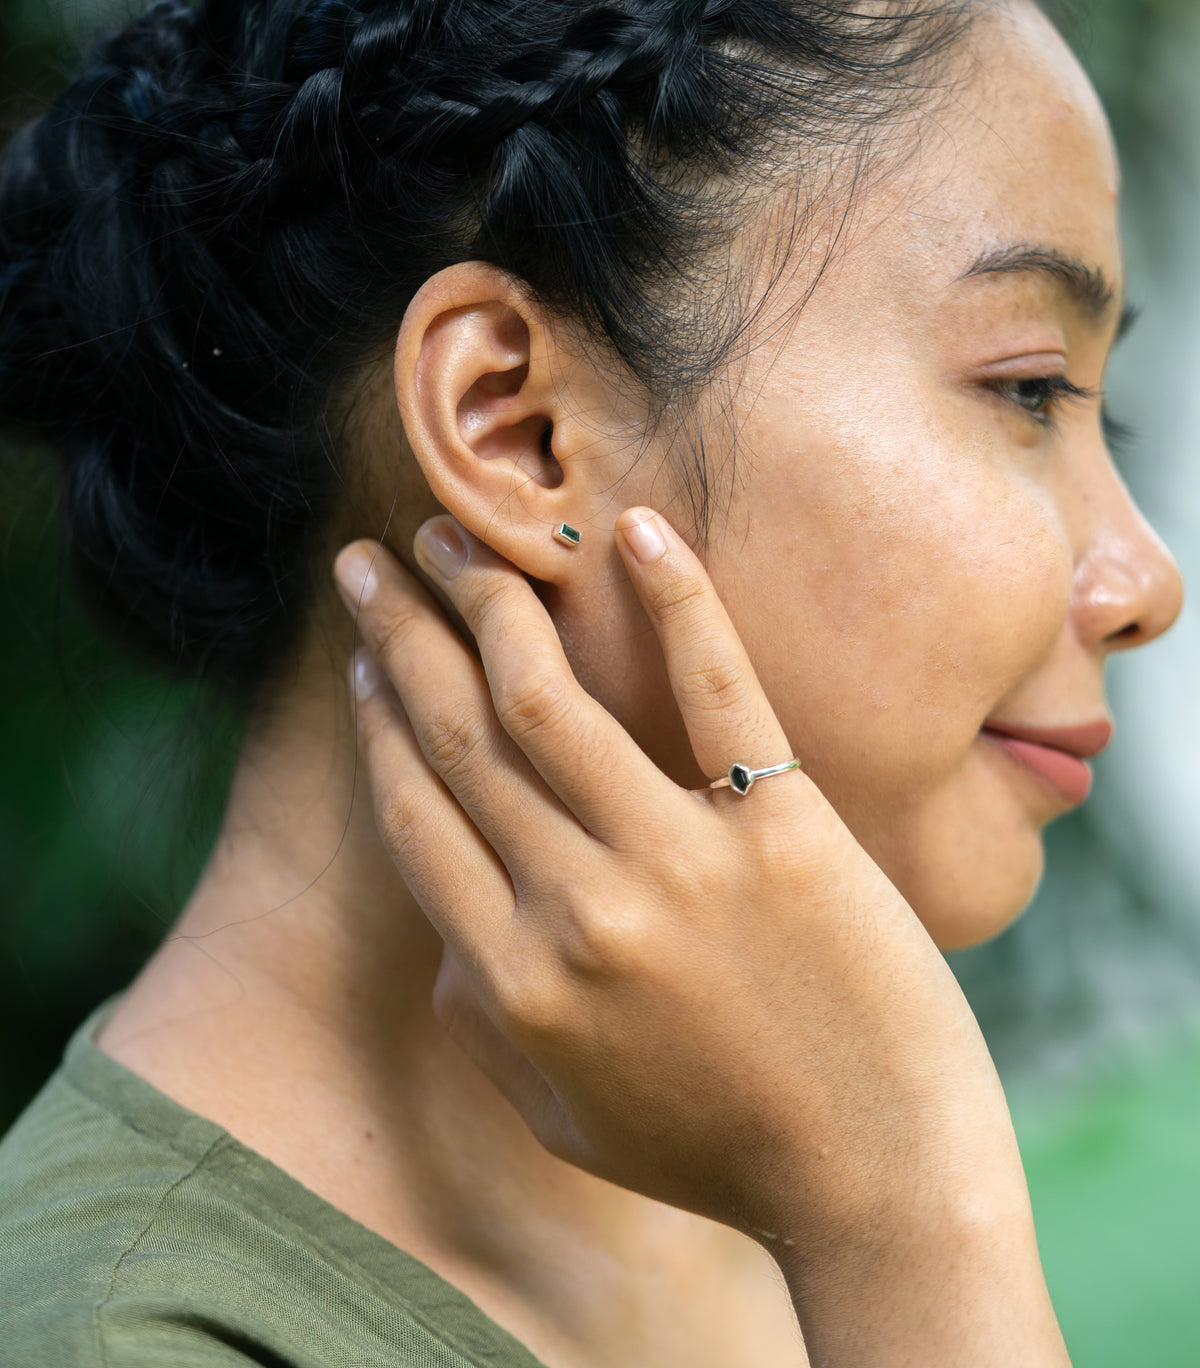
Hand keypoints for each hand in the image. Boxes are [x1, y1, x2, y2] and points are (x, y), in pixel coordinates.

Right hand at [333, 508, 1067, 1363]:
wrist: (878, 1186)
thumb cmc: (716, 1152)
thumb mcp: (560, 1113)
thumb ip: (483, 1019)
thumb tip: (445, 926)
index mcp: (515, 977)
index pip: (417, 812)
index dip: (381, 719)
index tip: (370, 658)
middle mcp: (578, 908)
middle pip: (461, 734)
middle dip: (402, 633)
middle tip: (370, 559)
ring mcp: (681, 862)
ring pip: (550, 697)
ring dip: (490, 598)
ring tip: (458, 534)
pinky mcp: (784, 829)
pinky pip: (717, 688)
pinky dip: (675, 598)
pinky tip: (635, 528)